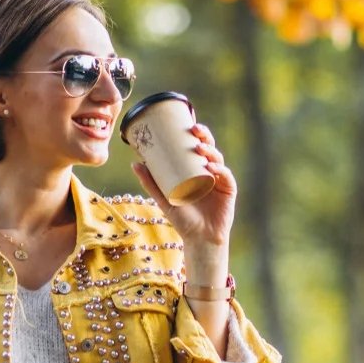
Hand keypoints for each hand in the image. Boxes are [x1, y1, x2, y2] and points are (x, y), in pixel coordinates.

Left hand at [131, 122, 236, 250]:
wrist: (199, 238)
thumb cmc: (183, 219)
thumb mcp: (163, 198)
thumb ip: (150, 182)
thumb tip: (134, 162)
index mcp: (196, 169)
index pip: (197, 146)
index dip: (196, 133)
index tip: (188, 123)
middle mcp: (210, 171)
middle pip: (209, 148)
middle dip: (204, 136)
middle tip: (194, 130)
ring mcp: (220, 180)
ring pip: (218, 158)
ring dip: (210, 150)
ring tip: (199, 148)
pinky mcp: (229, 190)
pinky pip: (226, 175)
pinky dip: (219, 168)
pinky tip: (211, 166)